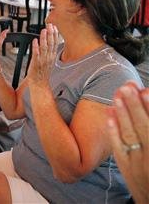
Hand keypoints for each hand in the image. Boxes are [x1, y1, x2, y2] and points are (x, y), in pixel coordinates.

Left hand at [27, 23, 58, 90]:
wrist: (39, 84)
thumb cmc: (42, 72)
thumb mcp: (49, 61)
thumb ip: (49, 52)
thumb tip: (49, 42)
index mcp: (52, 56)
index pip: (55, 43)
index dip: (55, 34)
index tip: (54, 27)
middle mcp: (48, 57)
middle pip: (51, 43)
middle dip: (51, 34)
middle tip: (50, 25)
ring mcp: (42, 60)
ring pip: (44, 47)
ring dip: (44, 38)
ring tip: (43, 30)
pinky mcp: (36, 63)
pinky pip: (36, 53)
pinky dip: (36, 46)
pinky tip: (35, 40)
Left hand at [107, 82, 148, 203]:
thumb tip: (146, 96)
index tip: (145, 91)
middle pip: (144, 128)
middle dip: (135, 106)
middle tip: (127, 86)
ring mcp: (139, 164)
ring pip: (130, 135)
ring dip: (123, 113)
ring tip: (118, 94)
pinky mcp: (127, 168)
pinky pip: (118, 147)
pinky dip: (113, 130)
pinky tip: (109, 113)